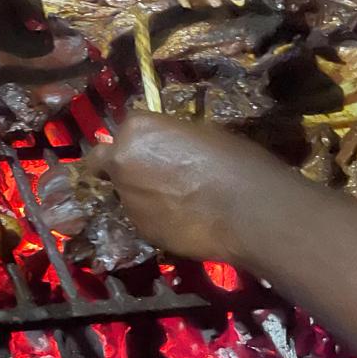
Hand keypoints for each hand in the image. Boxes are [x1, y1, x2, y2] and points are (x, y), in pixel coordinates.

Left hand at [86, 111, 292, 261]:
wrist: (247, 210)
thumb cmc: (233, 161)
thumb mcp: (199, 133)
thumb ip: (167, 140)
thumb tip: (164, 151)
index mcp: (136, 130)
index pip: (125, 128)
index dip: (139, 140)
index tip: (153, 148)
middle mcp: (121, 162)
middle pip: (109, 162)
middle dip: (122, 167)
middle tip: (150, 175)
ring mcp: (127, 198)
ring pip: (124, 193)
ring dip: (141, 194)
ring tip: (176, 202)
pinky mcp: (139, 228)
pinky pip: (142, 218)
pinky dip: (154, 218)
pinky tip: (182, 221)